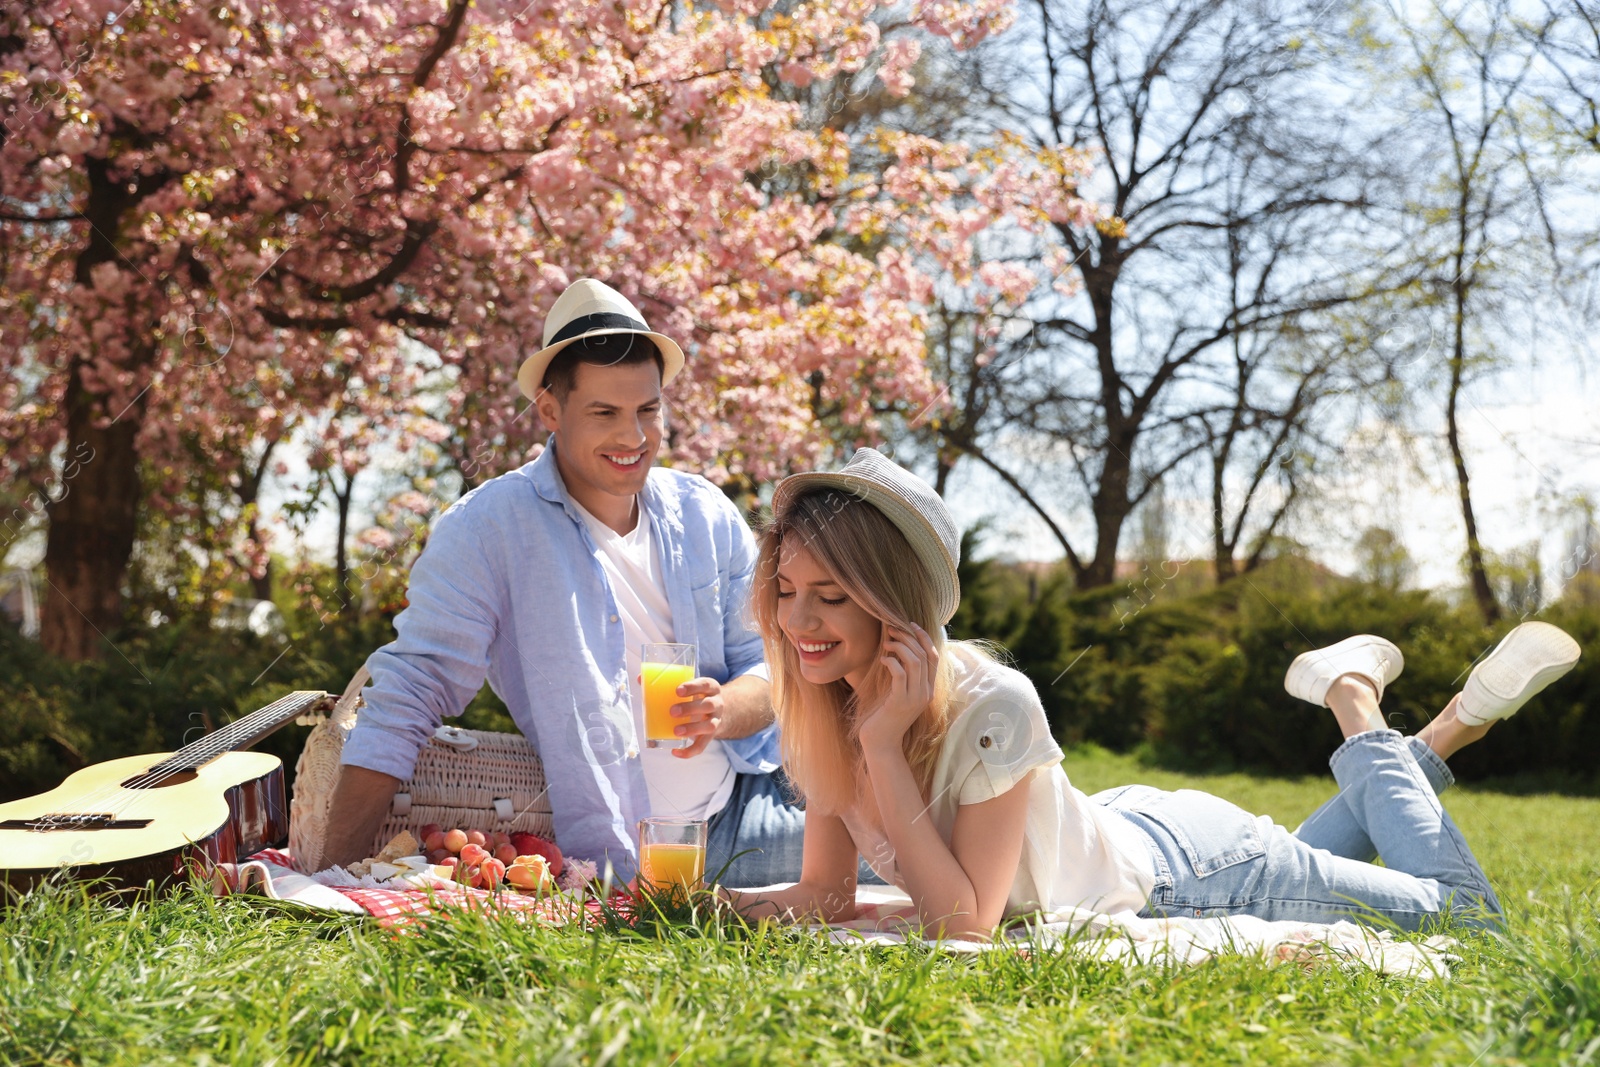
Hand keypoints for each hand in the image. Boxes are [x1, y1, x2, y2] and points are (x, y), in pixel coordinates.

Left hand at [669, 676, 723, 757]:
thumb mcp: (688, 687)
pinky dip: (690, 751)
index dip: (692, 687)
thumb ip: (667, 684)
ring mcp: (715, 721)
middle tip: (672, 711)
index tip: (677, 691)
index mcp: (710, 688)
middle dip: (690, 709)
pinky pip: (702, 746)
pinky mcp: (710, 737)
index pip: (705, 684)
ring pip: (709, 726)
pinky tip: (675, 752)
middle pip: (708, 705)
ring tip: (676, 731)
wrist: (715, 711)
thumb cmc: (695, 696)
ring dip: (692, 729)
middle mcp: (717, 704)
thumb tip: (641, 679)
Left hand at [858, 624, 937, 753]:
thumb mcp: (898, 692)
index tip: (911, 624)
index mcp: (928, 689)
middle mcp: (925, 693)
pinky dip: (891, 662)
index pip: (933, 656)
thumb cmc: (885, 716)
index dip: (924, 637)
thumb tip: (898, 648)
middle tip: (891, 629)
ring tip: (886, 643)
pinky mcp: (900, 702)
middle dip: (908, 637)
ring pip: (914, 661)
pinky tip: (882, 660)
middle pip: (924, 655)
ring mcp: (915, 698)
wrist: (881, 743)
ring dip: (899, 646)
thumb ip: (903, 675)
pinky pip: (900, 673)